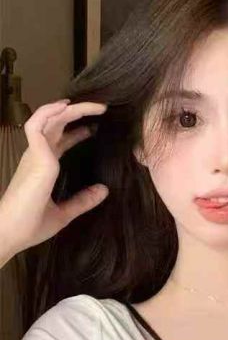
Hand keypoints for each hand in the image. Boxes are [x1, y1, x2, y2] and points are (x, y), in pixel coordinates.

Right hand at [0, 98, 108, 254]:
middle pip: (56, 125)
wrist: (11, 233)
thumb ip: (82, 200)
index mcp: (42, 167)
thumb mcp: (63, 212)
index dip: (75, 132)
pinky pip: (38, 125)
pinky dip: (51, 112)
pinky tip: (68, 106)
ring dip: (71, 109)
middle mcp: (37, 157)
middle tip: (101, 109)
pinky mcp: (35, 157)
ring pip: (49, 119)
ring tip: (96, 105)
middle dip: (77, 114)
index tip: (92, 128)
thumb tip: (103, 190)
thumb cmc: (30, 225)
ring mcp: (35, 154)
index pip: (59, 142)